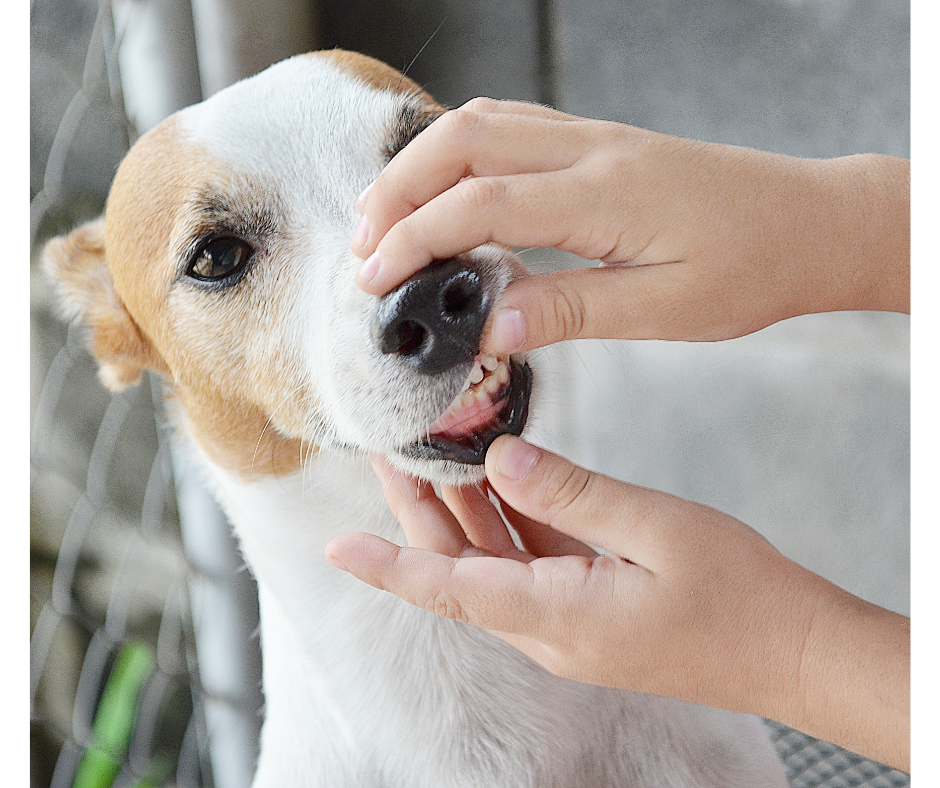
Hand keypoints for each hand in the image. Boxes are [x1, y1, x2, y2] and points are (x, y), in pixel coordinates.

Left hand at [326, 435, 909, 771]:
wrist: (795, 650)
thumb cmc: (740, 597)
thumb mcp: (656, 530)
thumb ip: (571, 492)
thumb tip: (503, 458)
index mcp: (556, 615)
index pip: (447, 589)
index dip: (388, 565)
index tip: (336, 546)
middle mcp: (549, 627)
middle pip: (459, 568)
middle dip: (419, 512)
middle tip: (392, 451)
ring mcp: (569, 621)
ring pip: (492, 562)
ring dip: (462, 511)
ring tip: (435, 453)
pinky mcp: (591, 608)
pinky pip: (531, 561)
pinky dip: (510, 519)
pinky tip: (502, 476)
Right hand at [352, 99, 908, 352]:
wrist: (809, 222)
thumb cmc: (750, 267)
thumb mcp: (665, 309)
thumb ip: (572, 310)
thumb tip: (492, 324)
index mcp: (604, 197)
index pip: (480, 206)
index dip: (414, 239)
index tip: (374, 279)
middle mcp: (589, 151)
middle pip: (463, 144)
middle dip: (396, 191)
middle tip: (361, 246)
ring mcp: (593, 137)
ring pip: (482, 123)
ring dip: (422, 164)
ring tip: (385, 216)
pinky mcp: (599, 142)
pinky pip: (512, 125)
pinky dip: (461, 150)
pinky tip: (448, 184)